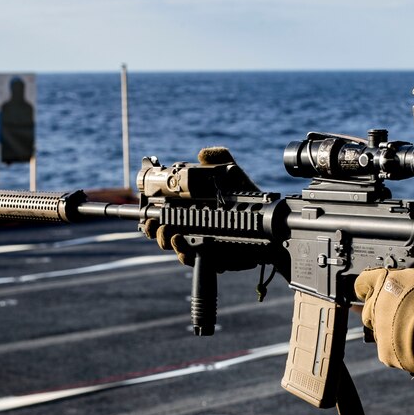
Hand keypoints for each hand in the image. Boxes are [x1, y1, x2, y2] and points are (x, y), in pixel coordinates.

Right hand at [142, 147, 276, 272]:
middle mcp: (191, 228)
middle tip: (152, 222)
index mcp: (189, 210)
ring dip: (166, 240)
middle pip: (161, 232)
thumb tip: (202, 154)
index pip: (162, 213)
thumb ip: (220, 159)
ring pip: (173, 247)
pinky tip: (183, 244)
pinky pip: (193, 260)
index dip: (150, 213)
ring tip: (169, 232)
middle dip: (152, 229)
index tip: (144, 209)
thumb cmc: (248, 198)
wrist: (269, 221)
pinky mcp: (212, 258)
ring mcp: (200, 244)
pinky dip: (184, 253)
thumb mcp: (234, 174)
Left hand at [353, 267, 413, 374]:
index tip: (375, 290)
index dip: (369, 286)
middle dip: (381, 309)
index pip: (363, 281)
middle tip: (403, 312)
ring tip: (412, 328)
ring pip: (378, 328)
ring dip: (390, 328)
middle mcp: (377, 304)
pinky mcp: (385, 351)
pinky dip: (398, 347)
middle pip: (369, 307)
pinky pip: (388, 348)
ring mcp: (379, 329)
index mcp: (386, 282)